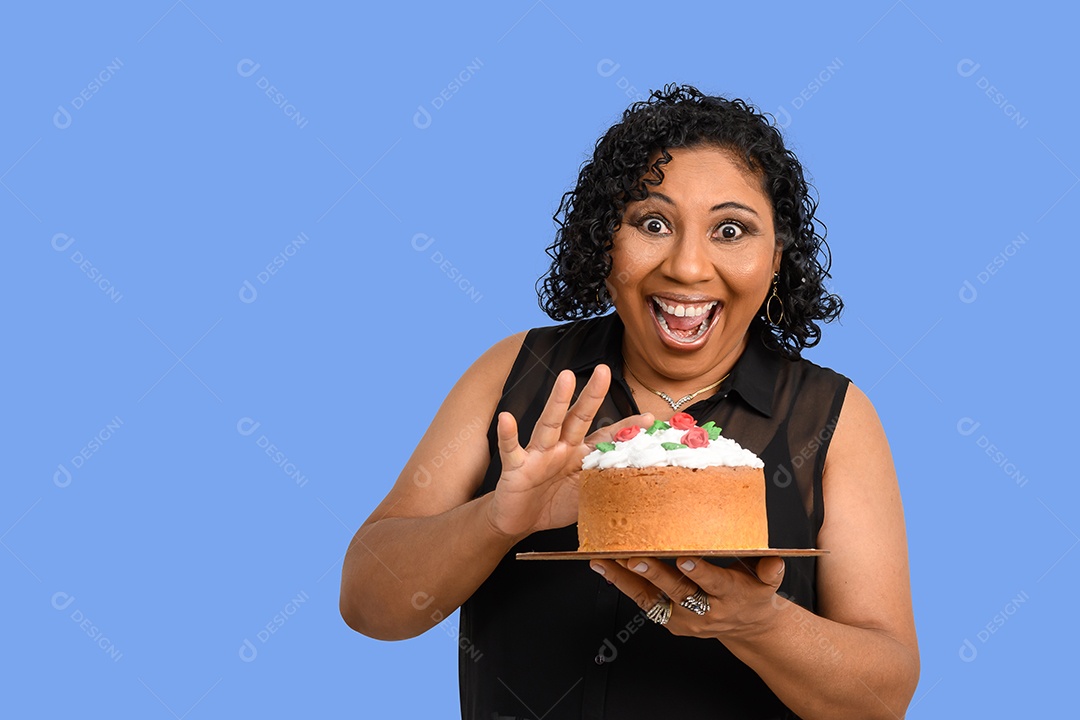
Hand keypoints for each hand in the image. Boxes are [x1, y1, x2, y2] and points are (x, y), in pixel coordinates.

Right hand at [485, 365, 651, 538]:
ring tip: (566, 378)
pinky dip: (508, 434)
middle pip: (578, 417)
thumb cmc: (552, 504)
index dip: (626, 428)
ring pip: (549, 423)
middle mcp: (560, 448)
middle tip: (604, 371)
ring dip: (557, 401)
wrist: (518, 521)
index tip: (650, 420)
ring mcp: (537, 454)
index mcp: (579, 455)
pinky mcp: (515, 466)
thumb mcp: (584, 497)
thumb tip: (639, 489)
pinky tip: (507, 418)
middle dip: (592, 395)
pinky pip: (511, 448)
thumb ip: (604, 486)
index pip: (605, 437)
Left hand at [590, 555, 785, 639]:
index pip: (713, 583)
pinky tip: (605, 567)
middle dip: (654, 574)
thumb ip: (770, 570)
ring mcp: (683, 618)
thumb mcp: (767, 582)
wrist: (747, 626)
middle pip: (677, 591)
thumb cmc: (752, 591)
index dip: (699, 572)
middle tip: (635, 558)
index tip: (685, 559)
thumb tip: (774, 559)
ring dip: (626, 579)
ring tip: (605, 560)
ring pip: (652, 598)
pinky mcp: (668, 620)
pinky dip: (622, 584)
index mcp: (729, 595)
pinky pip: (643, 601)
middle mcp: (704, 609)